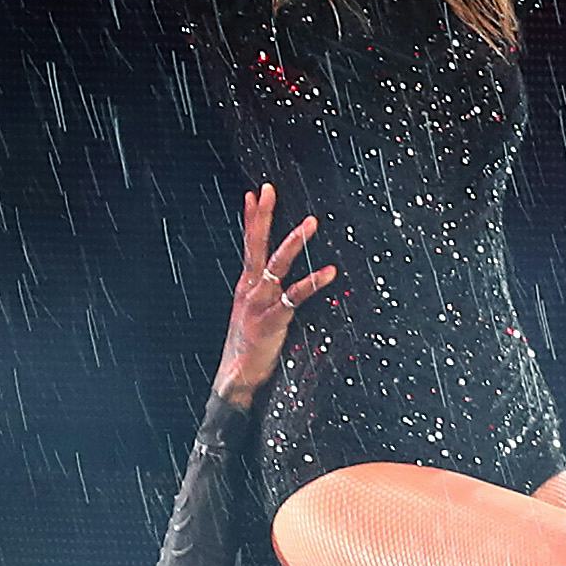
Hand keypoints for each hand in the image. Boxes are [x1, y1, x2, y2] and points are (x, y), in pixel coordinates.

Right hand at [213, 185, 334, 408]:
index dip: (252, 218)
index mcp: (246, 284)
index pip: (248, 244)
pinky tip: (330, 272)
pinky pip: (296, 296)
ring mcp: (261, 302)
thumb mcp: (251, 311)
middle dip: (262, 216)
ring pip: (277, 264)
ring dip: (294, 242)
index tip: (254, 193)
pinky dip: (314, 282)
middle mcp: (251, 288)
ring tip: (311, 222)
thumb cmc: (246, 345)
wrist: (235, 377)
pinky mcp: (273, 318)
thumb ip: (264, 293)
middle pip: (255, 244)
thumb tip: (275, 279)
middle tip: (268, 189)